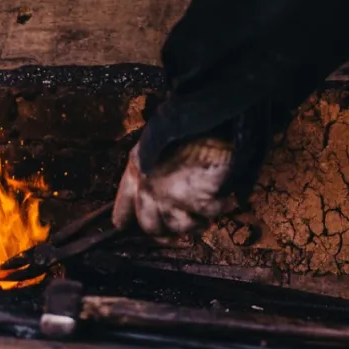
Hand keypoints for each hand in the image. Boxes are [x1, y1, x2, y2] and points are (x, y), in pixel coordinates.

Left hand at [111, 136, 235, 236]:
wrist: (208, 118)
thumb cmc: (182, 125)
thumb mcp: (152, 142)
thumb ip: (146, 169)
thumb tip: (151, 194)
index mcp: (135, 173)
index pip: (122, 212)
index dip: (127, 220)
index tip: (128, 226)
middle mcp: (149, 191)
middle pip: (151, 227)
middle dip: (165, 230)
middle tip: (179, 224)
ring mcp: (173, 198)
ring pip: (181, 227)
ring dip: (194, 222)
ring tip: (204, 211)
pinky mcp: (199, 201)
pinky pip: (209, 214)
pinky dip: (221, 206)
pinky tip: (226, 197)